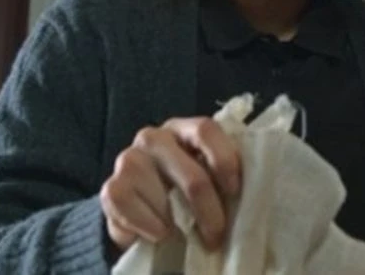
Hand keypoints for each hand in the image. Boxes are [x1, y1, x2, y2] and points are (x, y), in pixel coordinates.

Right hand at [100, 117, 242, 251]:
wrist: (142, 215)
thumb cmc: (184, 195)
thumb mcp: (208, 179)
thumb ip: (222, 176)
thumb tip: (252, 193)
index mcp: (184, 130)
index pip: (206, 130)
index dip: (225, 161)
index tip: (235, 192)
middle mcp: (154, 138)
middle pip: (192, 173)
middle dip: (209, 211)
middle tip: (216, 235)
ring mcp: (129, 159)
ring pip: (162, 193)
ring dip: (178, 222)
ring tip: (185, 234)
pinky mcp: (112, 187)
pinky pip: (132, 207)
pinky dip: (150, 226)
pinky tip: (159, 234)